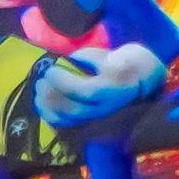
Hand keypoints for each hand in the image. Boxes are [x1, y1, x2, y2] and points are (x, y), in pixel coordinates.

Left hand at [36, 40, 169, 122]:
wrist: (140, 80)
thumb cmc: (120, 62)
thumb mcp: (104, 54)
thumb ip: (81, 60)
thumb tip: (57, 64)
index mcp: (113, 86)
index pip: (86, 92)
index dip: (64, 82)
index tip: (50, 69)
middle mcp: (107, 107)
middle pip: (75, 110)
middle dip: (52, 95)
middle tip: (40, 80)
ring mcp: (99, 117)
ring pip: (69, 120)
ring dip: (48, 107)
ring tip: (38, 90)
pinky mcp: (92, 122)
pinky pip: (68, 124)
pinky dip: (51, 116)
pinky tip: (41, 103)